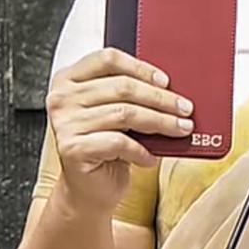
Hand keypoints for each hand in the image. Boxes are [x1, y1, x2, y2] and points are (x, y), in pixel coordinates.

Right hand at [45, 47, 193, 214]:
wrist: (87, 189)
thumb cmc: (105, 146)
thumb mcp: (117, 112)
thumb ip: (132, 94)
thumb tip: (172, 87)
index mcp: (70, 79)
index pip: (108, 59)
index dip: (141, 67)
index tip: (166, 81)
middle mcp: (62, 98)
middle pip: (122, 87)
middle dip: (161, 99)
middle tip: (186, 109)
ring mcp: (65, 124)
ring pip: (124, 113)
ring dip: (160, 122)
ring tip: (180, 129)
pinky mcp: (72, 149)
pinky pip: (118, 142)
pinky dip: (141, 149)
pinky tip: (152, 156)